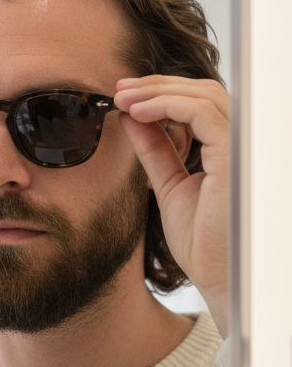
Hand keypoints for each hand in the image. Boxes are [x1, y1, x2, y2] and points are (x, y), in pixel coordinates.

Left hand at [114, 76, 228, 334]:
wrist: (220, 279)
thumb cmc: (205, 243)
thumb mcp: (170, 184)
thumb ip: (155, 150)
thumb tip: (130, 117)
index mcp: (233, 150)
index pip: (203, 104)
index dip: (163, 93)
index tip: (125, 96)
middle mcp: (246, 144)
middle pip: (205, 92)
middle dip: (157, 86)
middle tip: (119, 90)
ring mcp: (247, 148)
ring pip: (204, 95)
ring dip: (157, 92)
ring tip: (122, 99)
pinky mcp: (239, 155)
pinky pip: (202, 113)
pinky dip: (166, 106)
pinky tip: (136, 112)